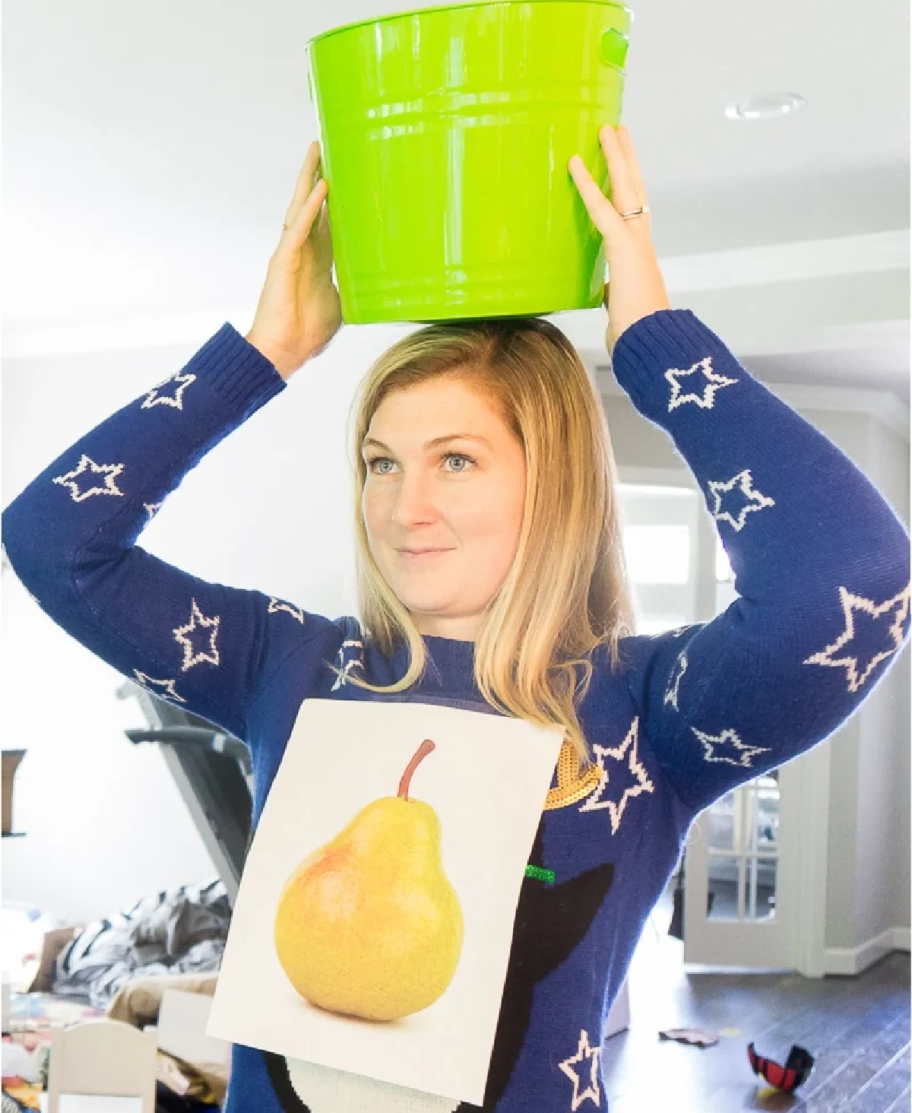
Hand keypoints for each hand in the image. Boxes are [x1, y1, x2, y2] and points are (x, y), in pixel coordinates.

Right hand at [246, 141, 342, 379]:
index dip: (333, 198)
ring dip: (309, 178)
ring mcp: (291, 253)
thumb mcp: (342, 305)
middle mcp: (303, 250)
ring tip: (317, 152)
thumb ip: (354, 288)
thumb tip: (378, 286)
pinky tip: (321, 187)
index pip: (326, 220)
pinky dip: (310, 207)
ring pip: (300, 207)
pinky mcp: (284, 260)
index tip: (343, 175)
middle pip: (310, 204)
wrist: (285, 351)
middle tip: (325, 147)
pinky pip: (298, 228)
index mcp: (317, 260)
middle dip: (316, 175)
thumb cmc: (309, 332)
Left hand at [568, 125, 669, 354]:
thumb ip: (614, 293)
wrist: (651, 342)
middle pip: (636, 189)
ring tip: (606, 129)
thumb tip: (609, 295)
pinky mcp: (624, 247)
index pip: (634, 211)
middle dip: (626, 158)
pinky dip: (587, 185)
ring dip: (616, 156)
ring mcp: (635, 241)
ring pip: (626, 188)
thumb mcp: (620, 306)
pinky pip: (602, 209)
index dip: (628, 187)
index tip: (622, 167)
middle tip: (618, 131)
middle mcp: (641, 241)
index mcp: (639, 254)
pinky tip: (574, 163)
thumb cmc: (636, 332)